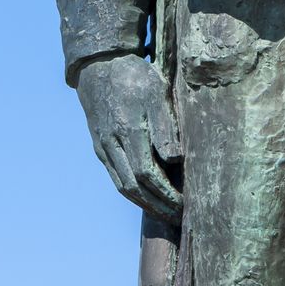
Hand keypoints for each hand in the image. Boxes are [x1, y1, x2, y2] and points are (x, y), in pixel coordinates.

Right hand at [76, 52, 181, 220]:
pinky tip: (148, 195)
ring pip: (122, 186)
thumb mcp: (156, 94)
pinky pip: (116, 177)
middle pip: (132, 188)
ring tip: (166, 213)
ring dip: (144, 203)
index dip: (166, 194)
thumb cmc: (134, 77)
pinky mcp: (100, 148)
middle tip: (179, 217)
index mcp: (128, 133)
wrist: (99, 68)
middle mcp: (111, 146)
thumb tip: (175, 159)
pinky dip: (133, 191)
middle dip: (157, 206)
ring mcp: (103, 149)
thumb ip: (165, 127)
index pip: (147, 175)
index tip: (185, 204)